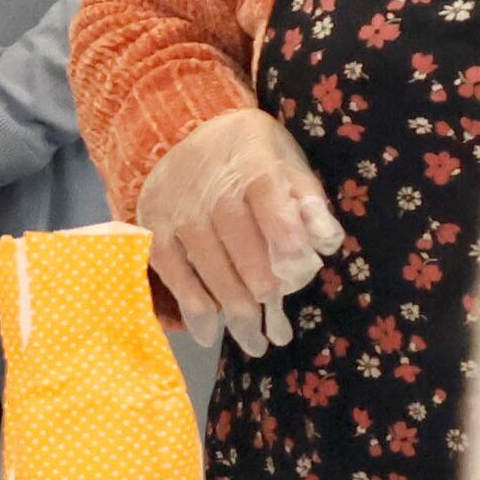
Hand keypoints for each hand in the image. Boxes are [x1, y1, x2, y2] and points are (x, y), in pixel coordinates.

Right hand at [135, 106, 346, 353]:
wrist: (183, 135)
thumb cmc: (251, 159)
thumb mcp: (289, 166)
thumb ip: (310, 204)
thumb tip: (326, 241)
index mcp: (252, 165)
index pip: (268, 201)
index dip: (284, 236)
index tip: (300, 270)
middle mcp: (210, 189)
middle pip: (239, 245)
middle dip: (262, 292)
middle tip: (278, 333)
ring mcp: (178, 213)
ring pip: (208, 268)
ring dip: (232, 312)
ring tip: (253, 343)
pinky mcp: (153, 231)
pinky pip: (174, 276)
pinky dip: (192, 308)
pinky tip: (210, 334)